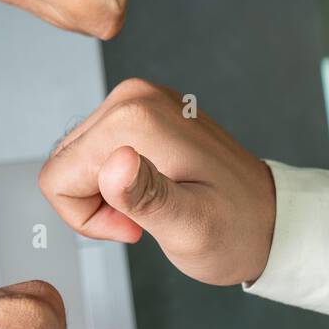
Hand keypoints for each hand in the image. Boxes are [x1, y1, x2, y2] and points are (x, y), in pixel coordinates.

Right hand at [39, 79, 275, 285]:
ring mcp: (138, 100)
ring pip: (77, 158)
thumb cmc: (235, 231)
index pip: (58, 176)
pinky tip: (155, 191)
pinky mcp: (143, 110)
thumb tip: (114, 163)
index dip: (86, 217)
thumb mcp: (190, 228)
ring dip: (104, 194)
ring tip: (153, 209)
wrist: (271, 218)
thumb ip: (147, 197)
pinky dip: (115, 181)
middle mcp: (133, 97)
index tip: (131, 227)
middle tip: (144, 221)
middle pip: (64, 163)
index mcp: (136, 119)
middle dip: (93, 204)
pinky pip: (97, 150)